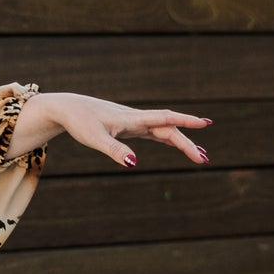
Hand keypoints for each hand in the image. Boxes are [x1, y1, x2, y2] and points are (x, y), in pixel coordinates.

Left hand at [11, 92, 210, 166]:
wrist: (68, 109)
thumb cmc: (80, 122)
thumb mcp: (95, 139)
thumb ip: (115, 150)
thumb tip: (134, 164)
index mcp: (133, 119)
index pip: (165, 119)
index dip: (186, 122)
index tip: (205, 124)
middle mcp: (138, 119)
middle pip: (169, 129)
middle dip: (187, 143)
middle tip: (204, 159)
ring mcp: (135, 123)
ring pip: (164, 131)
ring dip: (182, 142)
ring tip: (200, 155)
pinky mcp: (129, 127)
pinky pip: (154, 132)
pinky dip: (168, 138)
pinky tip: (176, 144)